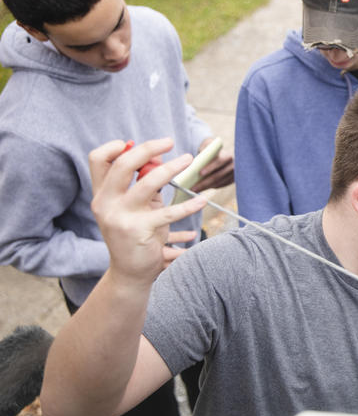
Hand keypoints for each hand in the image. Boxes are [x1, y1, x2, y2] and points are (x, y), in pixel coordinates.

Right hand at [88, 138, 206, 284]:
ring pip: (147, 183)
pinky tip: (202, 199)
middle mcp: (105, 203)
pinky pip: (168, 212)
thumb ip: (144, 185)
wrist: (129, 273)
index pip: (97, 160)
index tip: (133, 142)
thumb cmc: (137, 234)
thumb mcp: (137, 207)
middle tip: (169, 141)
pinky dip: (189, 205)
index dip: (113, 146)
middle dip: (147, 148)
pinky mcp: (138, 231)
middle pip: (121, 165)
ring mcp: (119, 217)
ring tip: (187, 160)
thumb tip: (160, 160)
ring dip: (171, 168)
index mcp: (101, 194)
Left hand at [191, 137, 233, 191]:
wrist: (222, 153)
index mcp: (227, 155)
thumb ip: (203, 154)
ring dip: (206, 187)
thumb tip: (192, 165)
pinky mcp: (232, 180)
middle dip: (204, 182)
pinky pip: (220, 185)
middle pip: (217, 176)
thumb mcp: (208, 148)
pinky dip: (210, 187)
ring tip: (194, 190)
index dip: (210, 167)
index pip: (218, 162)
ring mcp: (234, 174)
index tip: (200, 173)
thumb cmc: (211, 150)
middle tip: (192, 188)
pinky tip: (201, 189)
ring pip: (218, 183)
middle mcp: (233, 165)